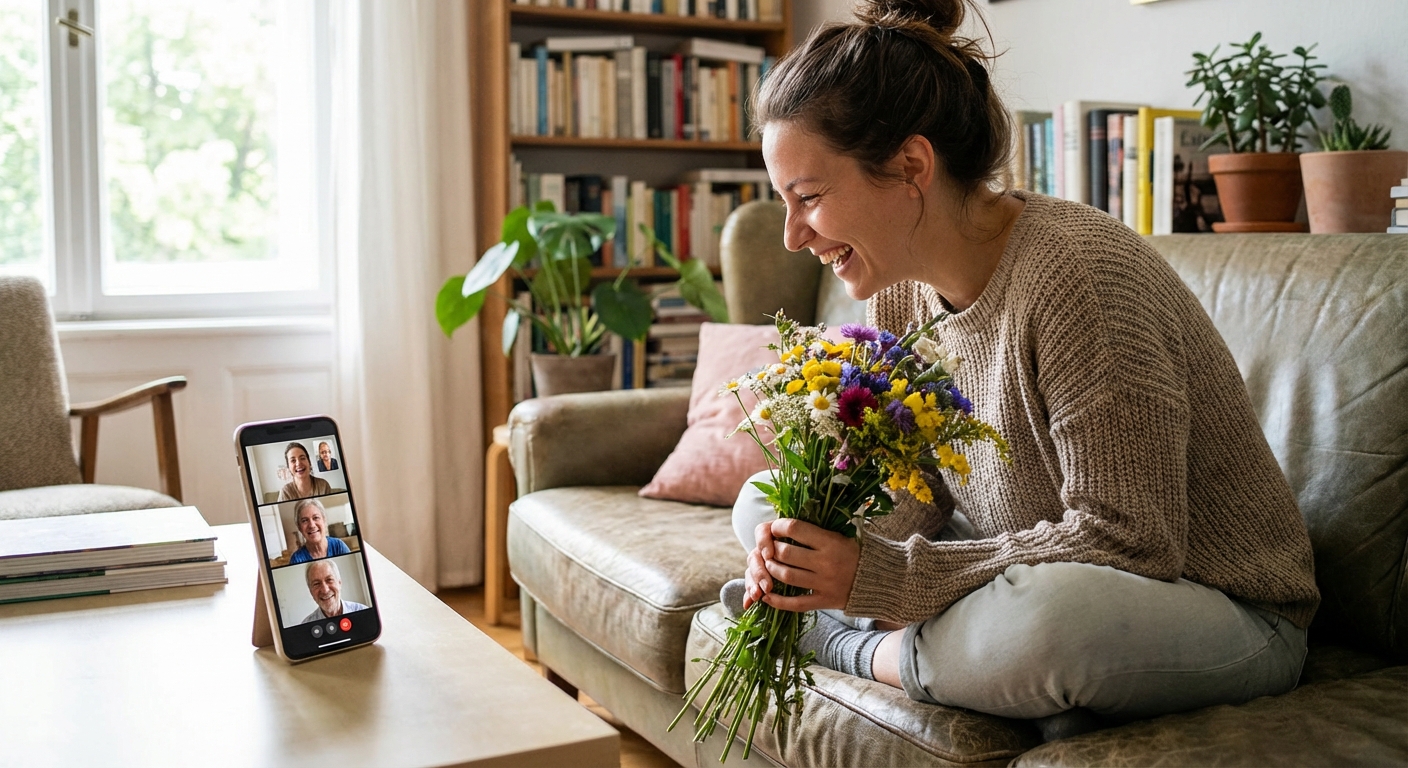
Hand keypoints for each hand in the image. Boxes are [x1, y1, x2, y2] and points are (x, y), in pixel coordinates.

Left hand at [743, 518, 859, 612]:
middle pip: (785, 553)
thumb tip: (785, 526)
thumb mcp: (841, 535)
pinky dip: (777, 601)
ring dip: (771, 570)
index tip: (775, 528)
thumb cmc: (857, 553)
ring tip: (770, 565)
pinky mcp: (825, 601)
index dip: (778, 527)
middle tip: (770, 548)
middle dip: (771, 549)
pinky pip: (795, 603)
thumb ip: (816, 531)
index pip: (795, 528)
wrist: (882, 579)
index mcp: (830, 542)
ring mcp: (824, 584)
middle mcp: (826, 562)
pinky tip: (767, 596)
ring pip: (786, 576)